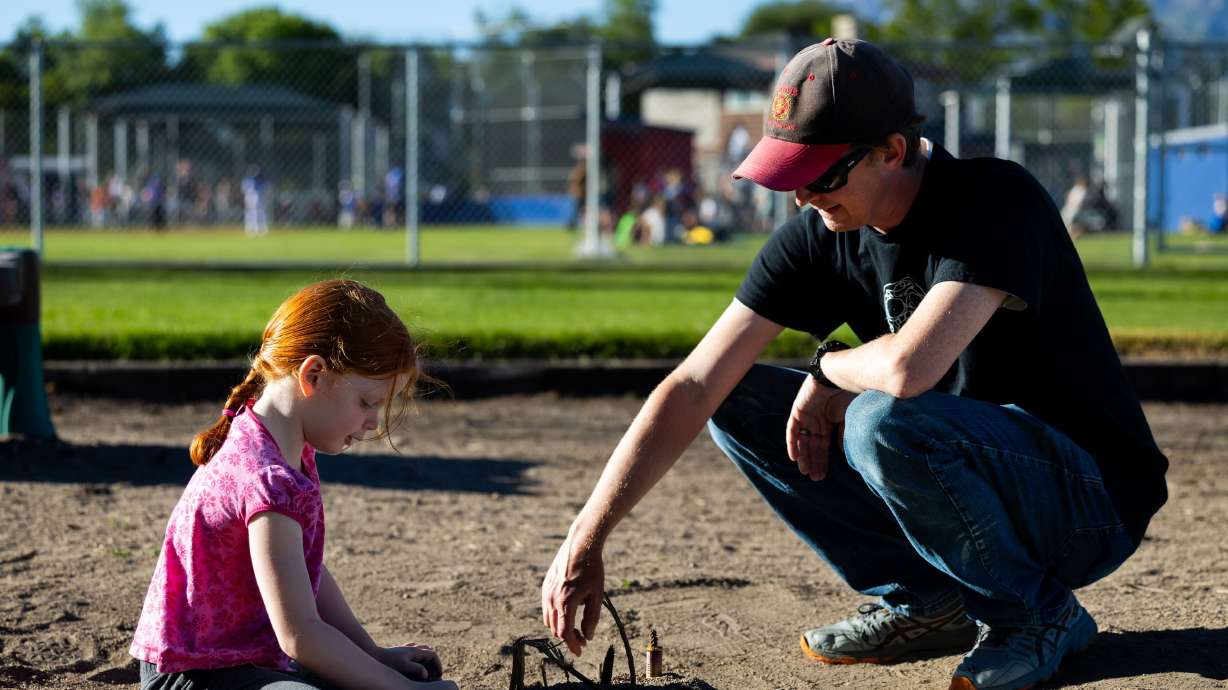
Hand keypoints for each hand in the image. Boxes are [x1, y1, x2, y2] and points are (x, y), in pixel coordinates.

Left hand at [379, 643, 443, 682]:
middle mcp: (412, 648)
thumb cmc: (388, 661)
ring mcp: (406, 649)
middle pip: (429, 651)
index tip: (440, 674)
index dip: (438, 664)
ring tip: (427, 668)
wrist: (374, 654)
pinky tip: (414, 663)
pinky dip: (418, 657)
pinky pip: (413, 651)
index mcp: (415, 650)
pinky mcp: (400, 651)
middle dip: (434, 661)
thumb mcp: (404, 666)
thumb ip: (416, 669)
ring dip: (426, 658)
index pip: (433, 655)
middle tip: (435, 672)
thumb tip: (426, 674)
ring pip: (421, 650)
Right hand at [541, 536, 604, 655]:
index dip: (572, 645)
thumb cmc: (592, 570)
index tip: (580, 652)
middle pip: (556, 629)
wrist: (580, 545)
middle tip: (582, 638)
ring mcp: (546, 592)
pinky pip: (547, 607)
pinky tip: (568, 610)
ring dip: (560, 627)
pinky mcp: (545, 586)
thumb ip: (591, 618)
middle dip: (568, 637)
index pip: (565, 633)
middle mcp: (552, 599)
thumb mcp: (597, 595)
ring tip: (576, 626)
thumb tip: (587, 636)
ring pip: (549, 620)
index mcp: (566, 602)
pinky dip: (555, 615)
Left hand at [787, 377, 854, 480]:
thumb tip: (842, 453)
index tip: (822, 476)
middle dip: (813, 461)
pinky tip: (794, 457)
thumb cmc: (848, 395)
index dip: (822, 461)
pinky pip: (792, 430)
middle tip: (813, 478)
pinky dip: (792, 443)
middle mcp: (816, 420)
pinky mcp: (798, 410)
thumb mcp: (848, 420)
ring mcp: (806, 415)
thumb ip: (844, 435)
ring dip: (802, 455)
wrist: (840, 377)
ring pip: (802, 440)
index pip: (823, 446)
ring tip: (804, 471)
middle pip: (812, 445)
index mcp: (829, 422)